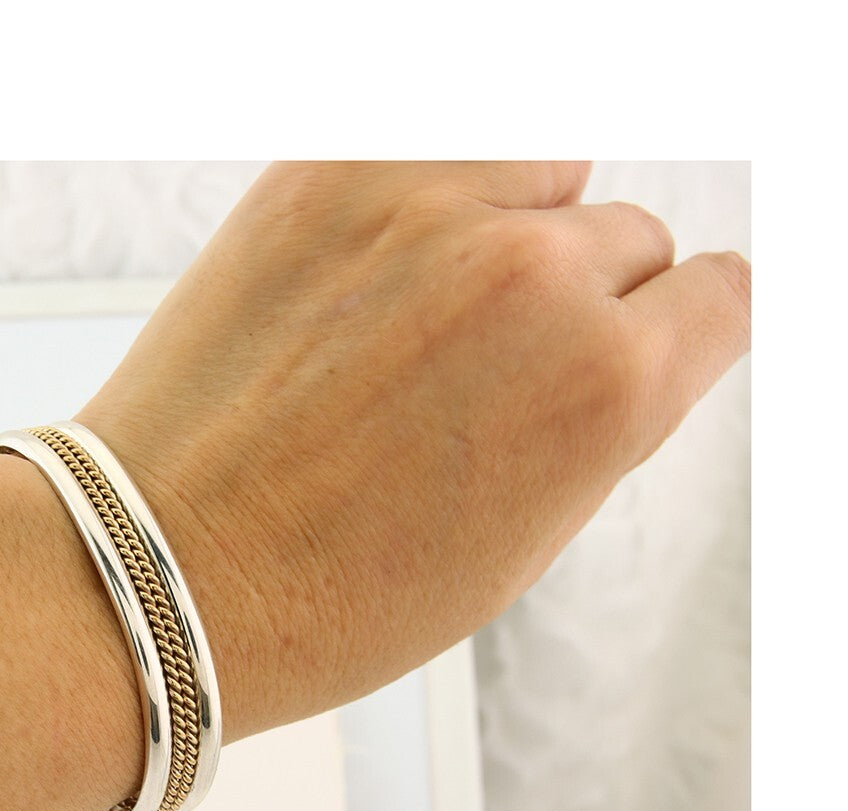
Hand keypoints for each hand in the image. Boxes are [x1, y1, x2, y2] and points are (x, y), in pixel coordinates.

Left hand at [77, 161, 750, 738]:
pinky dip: (427, 193)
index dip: (676, 331)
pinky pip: (439, 144)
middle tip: (484, 369)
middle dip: (578, 300)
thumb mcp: (518, 546)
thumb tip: (632, 342)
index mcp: (609, 389)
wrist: (160, 570)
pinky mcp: (327, 177)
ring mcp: (427, 212)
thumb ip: (597, 425)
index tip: (638, 342)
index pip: (721, 297)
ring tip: (423, 315)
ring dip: (510, 229)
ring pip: (543, 173)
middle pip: (625, 241)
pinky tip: (372, 272)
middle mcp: (534, 279)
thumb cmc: (327, 595)